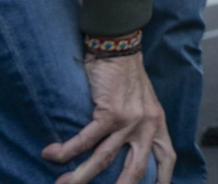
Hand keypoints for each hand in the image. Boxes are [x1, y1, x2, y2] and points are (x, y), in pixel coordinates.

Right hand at [43, 53, 173, 183]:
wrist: (119, 47)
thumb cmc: (126, 75)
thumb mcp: (143, 102)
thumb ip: (140, 125)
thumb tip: (125, 148)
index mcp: (157, 123)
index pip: (166, 157)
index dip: (161, 179)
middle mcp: (148, 125)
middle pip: (136, 170)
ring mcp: (130, 120)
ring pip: (103, 160)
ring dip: (80, 177)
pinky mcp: (110, 112)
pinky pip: (85, 140)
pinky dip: (66, 150)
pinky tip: (51, 154)